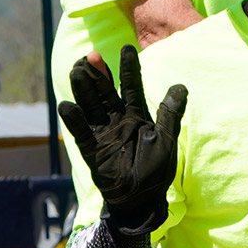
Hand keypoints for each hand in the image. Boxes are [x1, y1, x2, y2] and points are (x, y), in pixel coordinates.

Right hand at [57, 45, 186, 235]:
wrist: (142, 200)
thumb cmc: (156, 171)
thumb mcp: (166, 139)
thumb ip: (170, 114)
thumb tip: (180, 86)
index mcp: (136, 115)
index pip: (130, 86)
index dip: (129, 68)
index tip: (126, 47)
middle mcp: (117, 120)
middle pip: (104, 92)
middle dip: (99, 74)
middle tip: (91, 55)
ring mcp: (102, 134)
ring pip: (90, 106)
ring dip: (84, 89)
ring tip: (77, 70)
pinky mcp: (92, 150)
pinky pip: (82, 133)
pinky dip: (74, 120)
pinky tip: (67, 106)